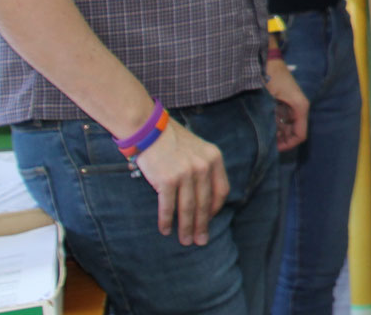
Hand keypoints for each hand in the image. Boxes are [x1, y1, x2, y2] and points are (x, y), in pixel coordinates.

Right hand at [134, 119, 229, 244]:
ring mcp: (185, 174)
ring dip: (186, 228)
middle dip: (202, 225)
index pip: (221, 190)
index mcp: (213, 158)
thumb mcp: (198, 149)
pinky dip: (167, 220)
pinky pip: (168, 206)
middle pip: (205, 203)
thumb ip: (205, 168)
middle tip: (200, 241)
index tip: (210, 220)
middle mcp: (202, 166)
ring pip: (188, 208)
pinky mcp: (167, 180)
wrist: (149, 130)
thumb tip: (206, 196)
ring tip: (185, 241)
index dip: (216, 209)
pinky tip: (165, 230)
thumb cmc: (172, 140)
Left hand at [265, 57, 308, 151]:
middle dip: (280, 141)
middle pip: (293, 133)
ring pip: (287, 127)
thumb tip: (265, 139)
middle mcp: (299, 107)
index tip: (271, 150)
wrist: (266, 58)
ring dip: (276, 134)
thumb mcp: (269, 99)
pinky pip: (282, 119)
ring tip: (260, 137)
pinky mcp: (284, 101)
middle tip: (263, 145)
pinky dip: (273, 125)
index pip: (300, 136)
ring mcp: (292, 104)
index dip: (287, 146)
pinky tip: (261, 127)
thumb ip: (270, 119)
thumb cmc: (270, 76)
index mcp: (300, 107)